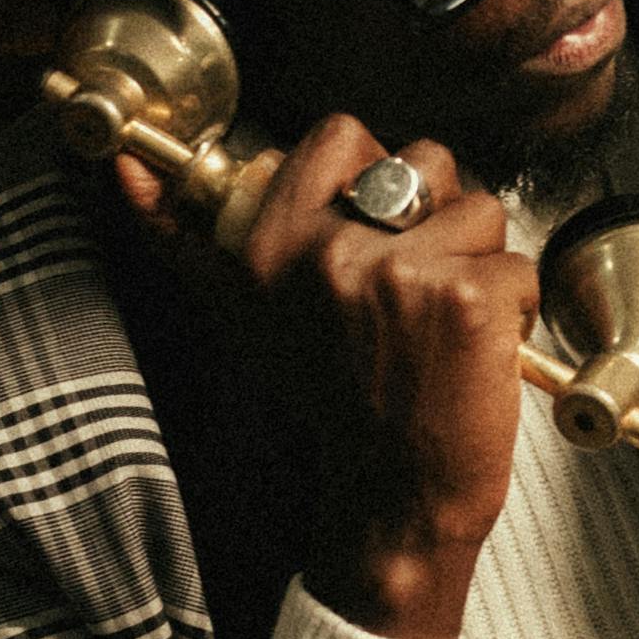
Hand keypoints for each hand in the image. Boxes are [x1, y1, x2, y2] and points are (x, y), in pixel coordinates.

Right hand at [113, 117, 531, 638]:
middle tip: (416, 289)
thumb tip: (122, 168)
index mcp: (269, 246)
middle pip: (424, 160)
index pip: (342, 136)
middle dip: (437, 217)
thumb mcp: (242, 316)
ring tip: (446, 322)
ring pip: (481, 208)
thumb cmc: (330, 410)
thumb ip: (178, 237)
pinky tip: (476, 351)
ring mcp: (401, 271)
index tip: (376, 228)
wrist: (389, 502)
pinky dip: (513, 309)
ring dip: (481, 262)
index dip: (374, 175)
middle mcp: (327, 252)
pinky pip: (516, 265)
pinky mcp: (468, 296)